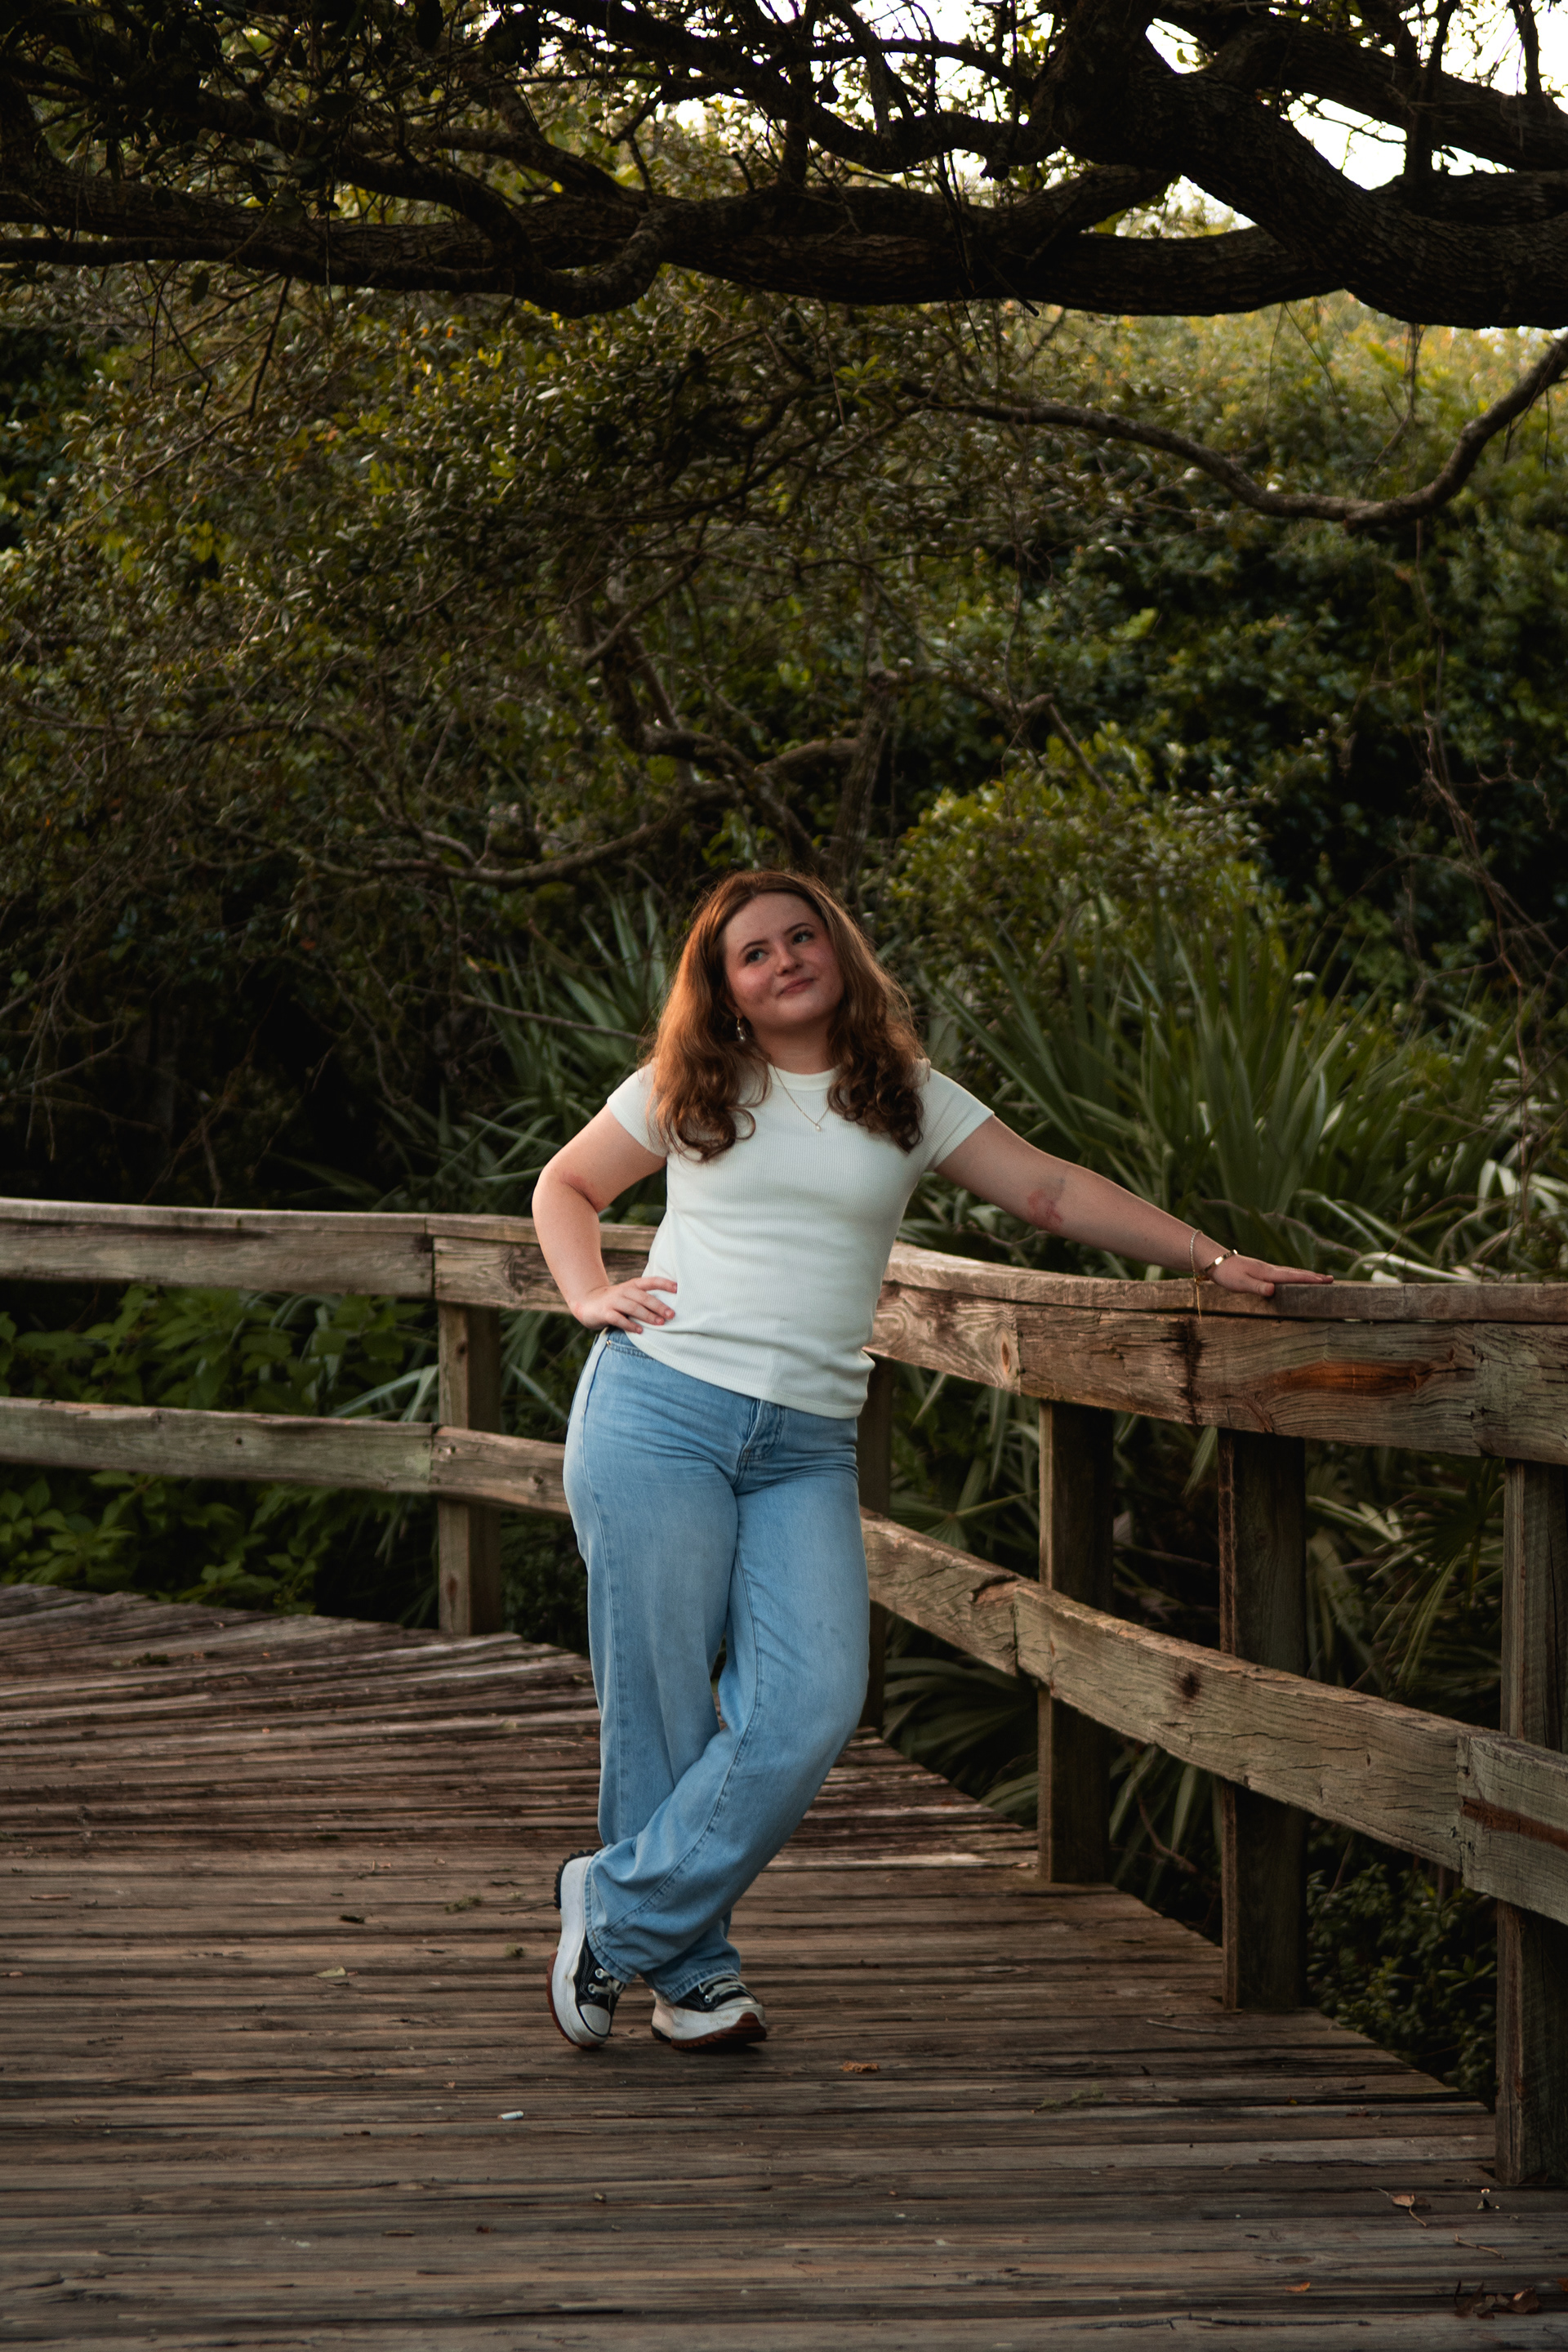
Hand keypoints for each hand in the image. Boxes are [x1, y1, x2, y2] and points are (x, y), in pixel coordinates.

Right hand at [574, 1276, 676, 1332]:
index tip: (678, 1288)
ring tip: (660, 1323)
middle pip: (644, 1297)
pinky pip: (619, 1319)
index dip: (664, 1283)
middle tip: (671, 1314)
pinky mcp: (605, 1313)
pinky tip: (640, 1330)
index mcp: (632, 1285)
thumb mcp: (630, 1295)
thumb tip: (669, 1308)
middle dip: (659, 1306)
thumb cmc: (616, 1301)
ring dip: (647, 1316)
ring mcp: (614, 1301)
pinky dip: (630, 1325)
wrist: (588, 1303)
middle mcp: (624, 1291)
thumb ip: (644, 1298)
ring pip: (633, 1307)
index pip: (650, 1281)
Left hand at [1209, 1255, 1332, 1298]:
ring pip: (1291, 1272)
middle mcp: (1270, 1269)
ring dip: (1306, 1275)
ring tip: (1320, 1278)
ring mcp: (1266, 1269)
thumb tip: (1273, 1291)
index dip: (1309, 1280)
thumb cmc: (1227, 1274)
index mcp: (1268, 1273)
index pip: (1293, 1277)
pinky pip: (1284, 1274)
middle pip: (1296, 1273)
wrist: (1215, 1261)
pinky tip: (1295, 1279)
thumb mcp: (1240, 1283)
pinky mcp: (1262, 1271)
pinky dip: (1295, 1276)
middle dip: (1314, 1277)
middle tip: (1331, 1279)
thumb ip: (1257, 1287)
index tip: (1325, 1281)